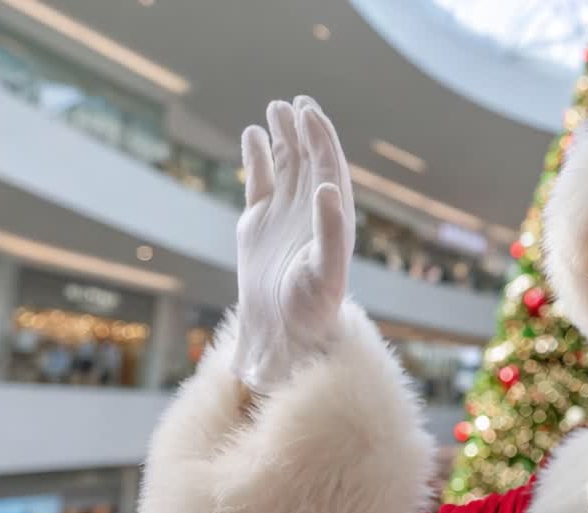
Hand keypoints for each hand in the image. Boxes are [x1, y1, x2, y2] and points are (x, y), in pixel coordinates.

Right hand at [231, 96, 355, 392]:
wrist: (284, 335)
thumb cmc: (313, 308)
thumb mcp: (326, 270)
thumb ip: (331, 229)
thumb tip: (330, 186)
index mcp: (335, 219)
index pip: (330, 168)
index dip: (322, 138)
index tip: (309, 111)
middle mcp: (312, 213)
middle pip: (310, 161)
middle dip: (305, 131)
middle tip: (295, 103)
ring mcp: (285, 217)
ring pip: (286, 168)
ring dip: (283, 138)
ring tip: (276, 108)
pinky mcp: (259, 226)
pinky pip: (260, 183)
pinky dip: (257, 159)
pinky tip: (253, 134)